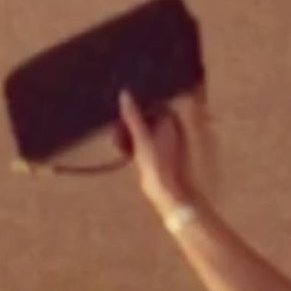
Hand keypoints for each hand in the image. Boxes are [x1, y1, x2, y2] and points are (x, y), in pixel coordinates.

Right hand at [117, 89, 192, 214]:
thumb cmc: (159, 168)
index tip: (119, 122)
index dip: (131, 112)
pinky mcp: (165, 154)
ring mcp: (170, 141)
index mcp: (171, 118)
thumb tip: (125, 93)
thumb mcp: (141, 139)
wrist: (172, 197)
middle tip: (117, 139)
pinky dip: (137, 146)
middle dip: (128, 126)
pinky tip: (129, 155)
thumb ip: (133, 116)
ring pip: (144, 130)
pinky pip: (148, 143)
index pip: (146, 103)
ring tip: (122, 149)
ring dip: (130, 136)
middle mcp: (173, 126)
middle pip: (144, 117)